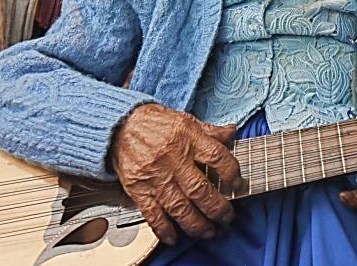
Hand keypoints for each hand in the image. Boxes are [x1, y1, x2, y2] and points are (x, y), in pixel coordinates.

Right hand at [110, 104, 242, 244]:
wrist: (118, 125)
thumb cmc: (153, 123)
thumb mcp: (185, 120)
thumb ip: (209, 131)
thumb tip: (232, 133)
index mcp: (188, 138)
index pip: (217, 157)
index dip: (232, 172)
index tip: (238, 183)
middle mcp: (173, 158)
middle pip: (200, 189)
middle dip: (217, 208)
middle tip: (227, 217)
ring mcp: (155, 176)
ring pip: (179, 207)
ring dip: (197, 224)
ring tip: (209, 231)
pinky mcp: (138, 188)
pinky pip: (153, 214)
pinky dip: (164, 229)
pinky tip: (174, 236)